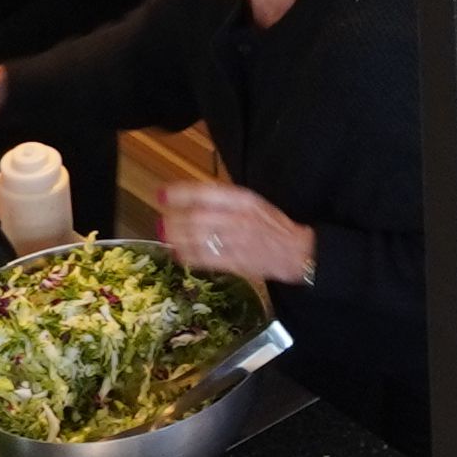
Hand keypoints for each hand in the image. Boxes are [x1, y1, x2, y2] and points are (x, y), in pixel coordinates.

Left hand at [158, 182, 318, 288]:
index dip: (180, 194)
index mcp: (244, 200)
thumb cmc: (272, 224)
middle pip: (197, 217)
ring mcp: (237, 242)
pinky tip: (178, 253)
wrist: (295, 250)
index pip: (206, 193)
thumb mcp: (252, 203)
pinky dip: (189, 256)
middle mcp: (238, 219)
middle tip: (161, 219)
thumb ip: (224, 200)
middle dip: (174, 219)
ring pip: (199, 238)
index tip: (162, 194)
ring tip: (164, 235)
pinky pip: (207, 259)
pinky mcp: (236, 262)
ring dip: (177, 237)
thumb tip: (192, 199)